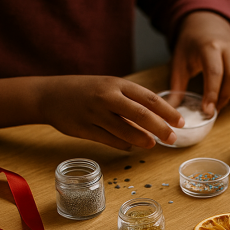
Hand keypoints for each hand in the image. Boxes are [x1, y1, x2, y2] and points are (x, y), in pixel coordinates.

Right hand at [0, 76, 184, 149]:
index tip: (181, 122)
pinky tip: (130, 146)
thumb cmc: (86, 90)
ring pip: (125, 131)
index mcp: (117, 84)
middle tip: (173, 138)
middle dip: (160, 128)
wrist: (49, 94)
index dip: (167, 111)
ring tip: (152, 144)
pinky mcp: (84, 129)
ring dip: (142, 140)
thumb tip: (158, 118)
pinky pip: (110, 141)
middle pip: (141, 115)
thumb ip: (131, 100)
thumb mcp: (109, 86)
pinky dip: (123, 145)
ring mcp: (94, 114)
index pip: (149, 98)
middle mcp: (107, 97)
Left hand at [170, 11, 229, 114]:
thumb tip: (171, 112)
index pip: (215, 73)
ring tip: (222, 103)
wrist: (206, 27)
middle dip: (224, 98)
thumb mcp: (179, 62)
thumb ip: (176, 86)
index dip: (212, 94)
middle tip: (213, 109)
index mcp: (210, 47)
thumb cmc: (191, 46)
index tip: (207, 111)